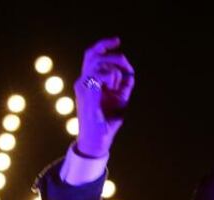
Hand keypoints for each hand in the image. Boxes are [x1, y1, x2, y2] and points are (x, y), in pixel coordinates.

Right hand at [73, 36, 135, 155]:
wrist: (97, 141)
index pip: (93, 55)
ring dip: (112, 69)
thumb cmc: (107, 122)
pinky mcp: (86, 93)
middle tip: (122, 54)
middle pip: (91, 53)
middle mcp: (83, 81)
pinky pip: (99, 74)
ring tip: (116, 85)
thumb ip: (124, 86)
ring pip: (97, 62)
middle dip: (107, 47)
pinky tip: (112, 89)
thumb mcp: (120, 100)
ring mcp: (83, 86)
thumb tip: (131, 73)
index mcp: (89, 81)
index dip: (106, 47)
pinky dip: (110, 77)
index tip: (118, 44)